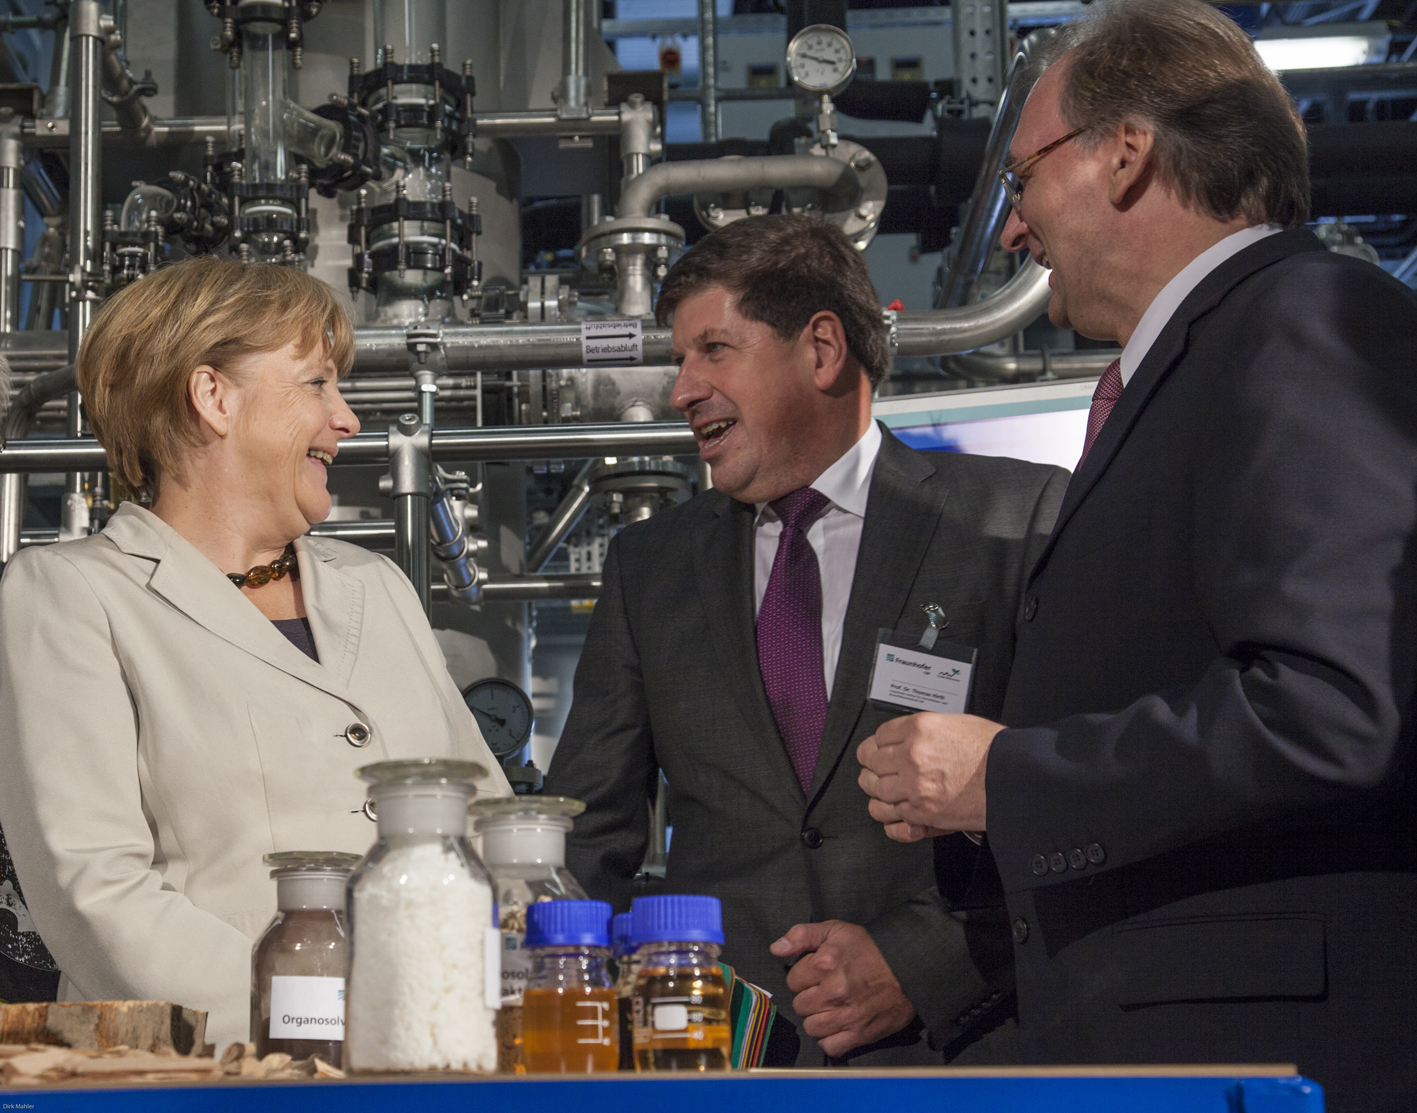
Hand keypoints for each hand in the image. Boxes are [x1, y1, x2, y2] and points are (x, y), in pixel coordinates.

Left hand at [768, 921, 915, 1057]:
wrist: (908, 969)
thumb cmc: (869, 948)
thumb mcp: (836, 930)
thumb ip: (801, 935)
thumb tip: (775, 949)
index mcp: (824, 964)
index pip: (792, 980)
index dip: (803, 976)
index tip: (817, 974)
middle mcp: (833, 992)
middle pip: (800, 1005)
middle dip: (809, 998)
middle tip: (825, 991)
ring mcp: (846, 1016)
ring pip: (811, 1027)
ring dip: (818, 1019)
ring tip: (831, 1008)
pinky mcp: (859, 1035)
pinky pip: (829, 1046)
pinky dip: (830, 1039)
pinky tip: (837, 1026)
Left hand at [857, 713, 1001, 839]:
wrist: (1011, 780)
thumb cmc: (994, 752)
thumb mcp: (957, 723)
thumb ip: (928, 731)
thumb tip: (911, 736)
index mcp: (921, 728)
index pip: (881, 734)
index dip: (878, 742)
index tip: (878, 747)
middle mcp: (912, 755)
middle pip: (872, 760)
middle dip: (871, 764)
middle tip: (871, 767)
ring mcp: (914, 785)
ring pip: (876, 787)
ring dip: (875, 788)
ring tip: (878, 787)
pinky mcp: (921, 812)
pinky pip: (889, 813)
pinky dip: (887, 811)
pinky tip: (889, 808)